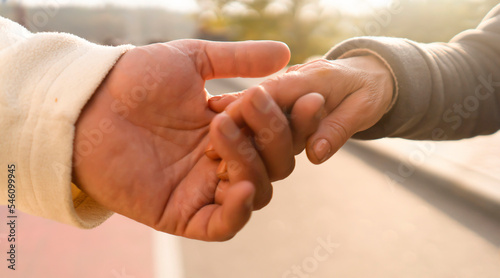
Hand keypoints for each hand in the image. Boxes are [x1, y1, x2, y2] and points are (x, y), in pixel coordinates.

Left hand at [72, 39, 290, 240]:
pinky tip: (241, 185)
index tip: (307, 96)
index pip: (278, 134)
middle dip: (272, 133)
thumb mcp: (192, 60)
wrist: (88, 103)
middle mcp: (223, 161)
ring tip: (220, 125)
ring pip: (257, 190)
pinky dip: (238, 210)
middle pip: (276, 164)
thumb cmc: (135, 79)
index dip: (296, 119)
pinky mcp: (181, 213)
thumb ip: (239, 59)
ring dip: (251, 159)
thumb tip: (286, 52)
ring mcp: (204, 188)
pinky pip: (223, 225)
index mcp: (230, 129)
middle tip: (251, 101)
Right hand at [209, 55, 393, 163]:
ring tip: (209, 139)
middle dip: (234, 120)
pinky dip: (239, 111)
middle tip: (211, 143)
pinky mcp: (281, 96)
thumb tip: (316, 153)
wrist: (371, 71)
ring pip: (254, 103)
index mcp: (311, 82)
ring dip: (232, 118)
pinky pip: (259, 104)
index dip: (248, 114)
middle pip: (257, 101)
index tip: (225, 132)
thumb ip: (338, 128)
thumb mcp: (364, 107)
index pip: (273, 96)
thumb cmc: (370, 89)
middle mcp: (292, 82)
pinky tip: (215, 119)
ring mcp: (285, 88)